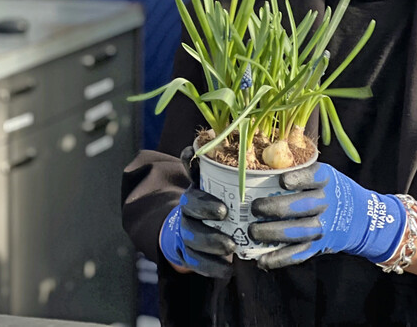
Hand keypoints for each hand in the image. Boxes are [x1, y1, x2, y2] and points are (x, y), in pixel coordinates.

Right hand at [157, 146, 234, 278]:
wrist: (190, 222)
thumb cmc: (206, 197)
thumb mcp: (203, 181)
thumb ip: (199, 166)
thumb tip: (193, 146)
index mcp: (190, 199)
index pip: (192, 201)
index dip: (205, 205)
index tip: (224, 211)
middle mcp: (185, 218)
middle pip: (192, 227)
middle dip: (210, 234)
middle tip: (230, 241)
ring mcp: (187, 238)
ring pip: (194, 246)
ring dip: (212, 251)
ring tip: (231, 253)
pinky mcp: (190, 256)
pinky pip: (198, 265)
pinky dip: (213, 268)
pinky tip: (227, 270)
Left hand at [248, 162, 404, 269]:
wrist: (363, 218)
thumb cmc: (332, 190)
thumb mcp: (323, 173)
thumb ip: (297, 168)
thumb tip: (262, 158)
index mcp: (326, 180)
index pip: (312, 177)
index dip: (297, 179)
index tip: (282, 180)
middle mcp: (326, 203)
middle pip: (300, 206)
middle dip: (273, 207)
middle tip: (254, 207)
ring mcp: (324, 227)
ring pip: (297, 232)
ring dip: (271, 233)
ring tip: (253, 230)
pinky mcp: (319, 246)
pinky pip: (298, 254)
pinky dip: (279, 259)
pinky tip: (261, 260)